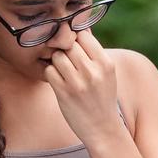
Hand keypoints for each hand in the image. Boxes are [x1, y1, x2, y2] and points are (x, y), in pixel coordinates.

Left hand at [43, 28, 123, 144]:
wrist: (102, 128)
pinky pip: (49, 71)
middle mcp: (92, 72)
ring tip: (64, 71)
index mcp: (106, 64)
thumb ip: (94, 53)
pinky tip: (59, 81)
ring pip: (57, 56)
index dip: (76, 39)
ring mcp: (77, 83)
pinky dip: (51, 73)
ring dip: (57, 61)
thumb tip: (79, 29)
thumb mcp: (107, 74)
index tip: (74, 46)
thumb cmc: (102, 97)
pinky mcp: (64, 93)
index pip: (84, 36)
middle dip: (65, 50)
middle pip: (69, 45)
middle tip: (68, 60)